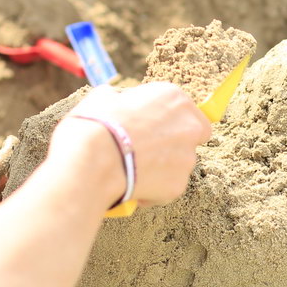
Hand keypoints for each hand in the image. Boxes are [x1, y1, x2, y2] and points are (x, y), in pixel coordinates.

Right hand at [55, 83, 211, 207]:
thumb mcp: (103, 98)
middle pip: (193, 136)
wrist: (93, 160)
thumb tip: (115, 100)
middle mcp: (189, 126)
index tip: (152, 127)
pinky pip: (167, 187)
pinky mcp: (179, 184)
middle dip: (174, 143)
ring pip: (180, 163)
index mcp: (174, 98)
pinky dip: (154, 188)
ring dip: (162, 166)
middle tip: (148, 150)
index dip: (169, 120)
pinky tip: (131, 185)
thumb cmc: (95, 125)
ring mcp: (187, 157)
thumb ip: (120, 99)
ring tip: (132, 169)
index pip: (186, 109)